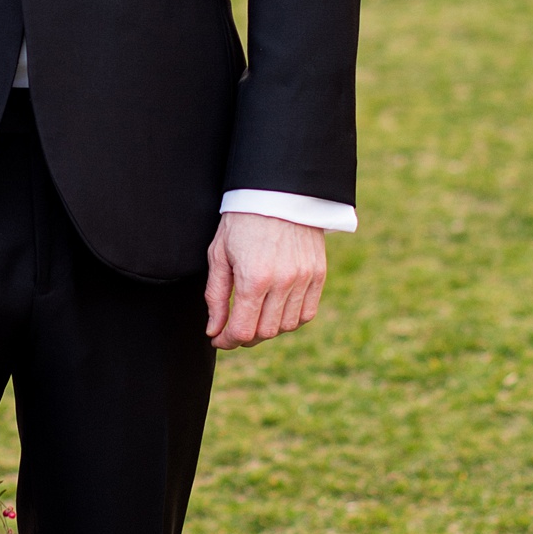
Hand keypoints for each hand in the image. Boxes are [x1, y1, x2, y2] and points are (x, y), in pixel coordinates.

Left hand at [204, 212, 326, 349]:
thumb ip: (216, 296)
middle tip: (233, 328)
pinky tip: (276, 311)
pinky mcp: (318, 275)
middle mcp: (282, 283)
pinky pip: (307, 313)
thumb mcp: (219, 255)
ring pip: (287, 326)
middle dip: (245, 337)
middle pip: (265, 333)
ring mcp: (304, 279)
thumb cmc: (241, 221)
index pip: (242, 330)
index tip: (219, 338)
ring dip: (268, 329)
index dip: (228, 341)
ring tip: (254, 317)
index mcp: (254, 278)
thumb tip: (214, 330)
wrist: (278, 192)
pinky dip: (291, 320)